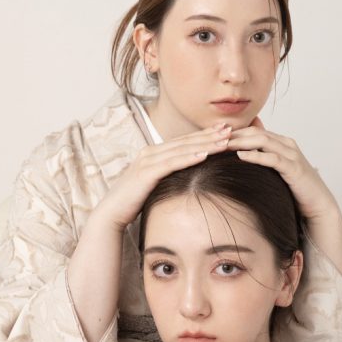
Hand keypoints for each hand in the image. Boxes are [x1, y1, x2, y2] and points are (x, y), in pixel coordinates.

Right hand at [97, 122, 234, 229]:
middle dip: (209, 135)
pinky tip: (205, 155)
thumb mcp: (154, 185)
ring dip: (205, 144)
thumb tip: (186, 179)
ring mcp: (147, 161)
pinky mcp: (146, 173)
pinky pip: (172, 163)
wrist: (111, 213)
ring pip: (182, 150)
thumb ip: (167, 177)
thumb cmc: (133, 201)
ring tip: (225, 141)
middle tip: (231, 129)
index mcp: (153, 153)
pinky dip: (189, 158)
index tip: (225, 131)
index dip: (205, 135)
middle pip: (186, 141)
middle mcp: (150, 152)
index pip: (184, 141)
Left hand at [225, 115, 338, 221]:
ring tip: (222, 145)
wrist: (317, 203)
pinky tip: (240, 156)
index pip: (253, 130)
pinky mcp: (294, 168)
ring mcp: (291, 155)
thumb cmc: (294, 188)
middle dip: (234, 135)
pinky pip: (272, 158)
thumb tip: (241, 153)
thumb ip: (262, 159)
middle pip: (256, 132)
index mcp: (281, 142)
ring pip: (263, 141)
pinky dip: (255, 156)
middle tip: (213, 138)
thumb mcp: (276, 171)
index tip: (214, 137)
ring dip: (241, 142)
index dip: (234, 132)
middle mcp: (287, 144)